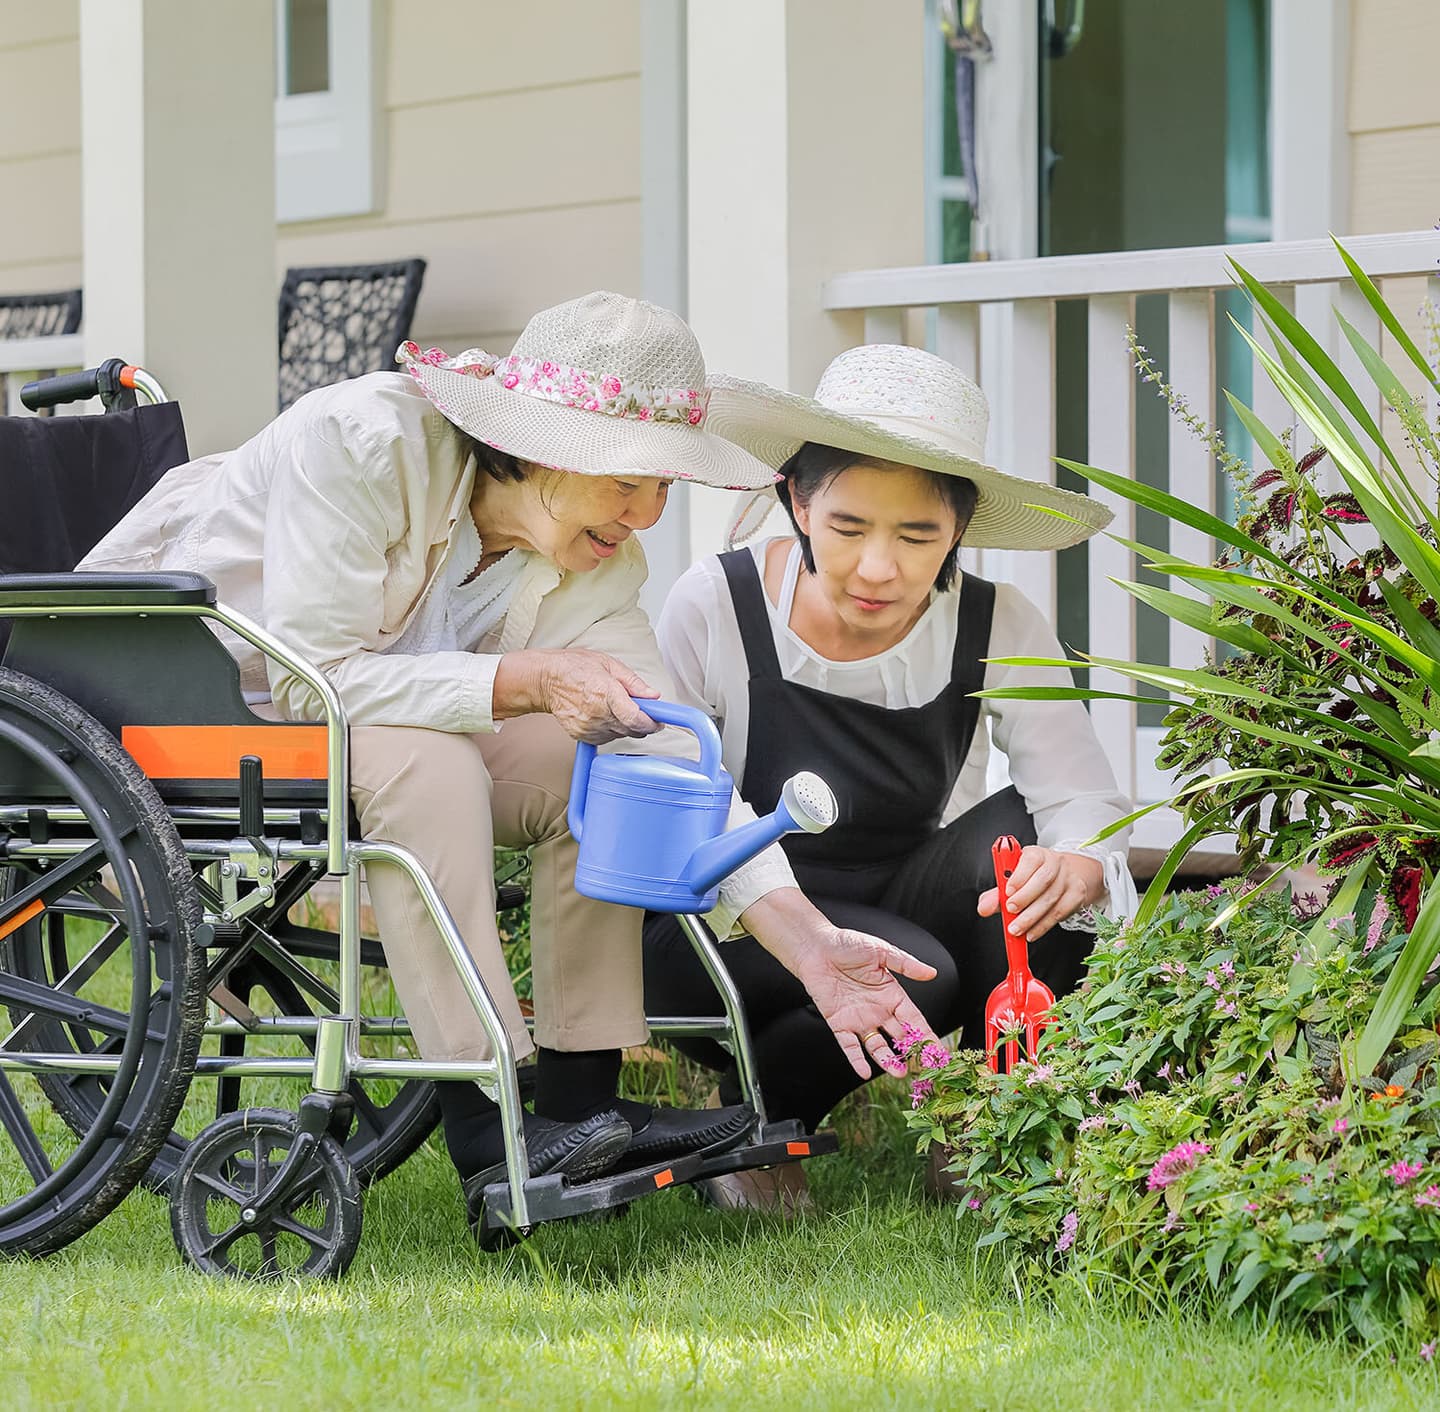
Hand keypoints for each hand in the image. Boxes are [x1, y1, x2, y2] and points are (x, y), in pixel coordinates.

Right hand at [493, 648, 661, 743]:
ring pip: (620, 735)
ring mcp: (588, 727)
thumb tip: (653, 695)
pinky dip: (612, 730)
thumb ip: (633, 682)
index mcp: (606, 693)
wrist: (545, 680)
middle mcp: (597, 713)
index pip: (635, 718)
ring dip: (626, 725)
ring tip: (617, 707)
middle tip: (642, 710)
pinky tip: (605, 715)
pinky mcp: (581, 735)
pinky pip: (606, 738)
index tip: (659, 720)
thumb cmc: (575, 667)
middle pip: (631, 729)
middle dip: (642, 722)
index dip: (652, 723)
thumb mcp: (609, 664)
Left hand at [741, 889, 938, 1078]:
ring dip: (888, 1061)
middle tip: (925, 1070)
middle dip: (913, 1054)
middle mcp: (878, 1011)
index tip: (940, 1054)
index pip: (914, 1020)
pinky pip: (848, 1045)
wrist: (815, 947)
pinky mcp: (838, 1023)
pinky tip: (864, 1072)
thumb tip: (931, 973)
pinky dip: (856, 1059)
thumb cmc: (847, 944)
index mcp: (891, 995)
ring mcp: (858, 1019)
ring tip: (899, 1073)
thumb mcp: (881, 951)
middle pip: (900, 1038)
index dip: (928, 1036)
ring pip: (877, 1046)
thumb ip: (905, 964)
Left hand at [977, 846, 1103, 941]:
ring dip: (1032, 917)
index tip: (1007, 892)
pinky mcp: (1077, 894)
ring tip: (1017, 929)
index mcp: (1036, 854)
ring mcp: (1069, 877)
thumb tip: (984, 908)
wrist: (1064, 877)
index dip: (1019, 876)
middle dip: (1025, 898)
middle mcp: (1055, 862)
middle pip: (1043, 880)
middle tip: (1010, 912)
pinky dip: (1044, 925)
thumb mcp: (1013, 882)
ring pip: (1052, 898)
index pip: (1030, 859)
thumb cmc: (1033, 879)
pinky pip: (1061, 912)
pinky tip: (1032, 932)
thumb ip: (996, 894)